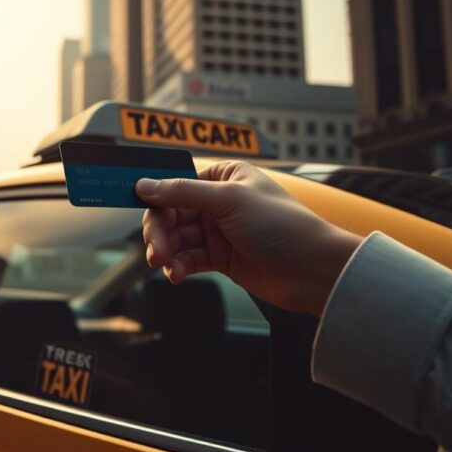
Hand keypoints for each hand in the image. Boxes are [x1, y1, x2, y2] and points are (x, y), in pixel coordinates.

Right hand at [136, 161, 360, 314]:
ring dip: (167, 252)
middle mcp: (218, 202)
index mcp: (224, 176)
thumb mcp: (228, 200)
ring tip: (166, 265)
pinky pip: (189, 259)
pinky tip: (177, 274)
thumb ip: (183, 192)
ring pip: (177, 239)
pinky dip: (179, 266)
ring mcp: (219, 231)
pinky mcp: (221, 258)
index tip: (138, 209)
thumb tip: (145, 185)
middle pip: (171, 214)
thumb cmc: (281, 225)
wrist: (312, 269)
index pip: (176, 183)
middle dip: (159, 232)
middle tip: (155, 250)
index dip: (155, 197)